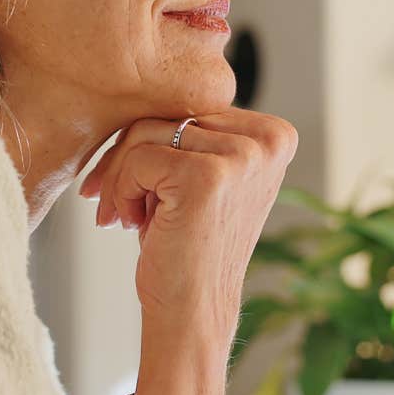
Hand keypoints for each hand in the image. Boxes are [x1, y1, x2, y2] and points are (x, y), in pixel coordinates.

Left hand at [76, 109, 297, 394]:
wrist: (191, 312)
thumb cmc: (186, 246)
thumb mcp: (201, 177)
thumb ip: (192, 132)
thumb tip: (137, 82)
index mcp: (275, 134)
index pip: (190, 105)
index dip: (151, 142)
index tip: (135, 185)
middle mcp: (269, 139)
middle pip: (167, 113)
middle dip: (129, 158)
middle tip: (117, 204)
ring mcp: (242, 156)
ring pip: (146, 132)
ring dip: (122, 177)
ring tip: (129, 217)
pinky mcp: (208, 175)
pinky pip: (137, 157)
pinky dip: (121, 191)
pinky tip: (132, 224)